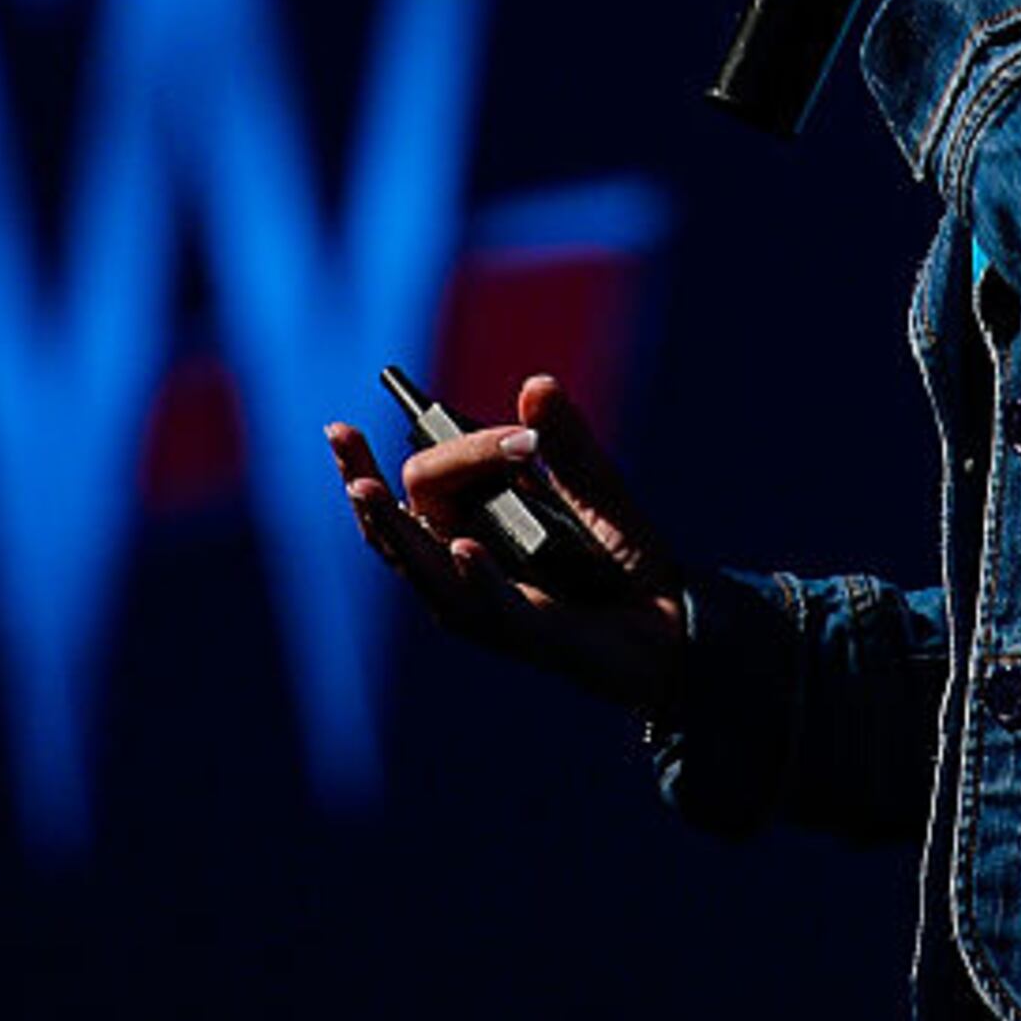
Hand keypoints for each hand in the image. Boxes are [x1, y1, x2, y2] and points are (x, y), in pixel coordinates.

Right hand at [323, 376, 690, 713]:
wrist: (677, 621)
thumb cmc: (624, 559)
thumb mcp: (597, 487)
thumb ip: (566, 441)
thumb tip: (537, 384)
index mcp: (469, 527)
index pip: (420, 485)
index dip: (435, 449)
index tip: (442, 431)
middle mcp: (464, 568)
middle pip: (402, 525)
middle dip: (367, 480)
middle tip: (343, 439)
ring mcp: (489, 606)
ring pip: (423, 571)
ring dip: (392, 530)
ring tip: (363, 490)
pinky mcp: (529, 637)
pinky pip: (491, 609)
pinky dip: (474, 579)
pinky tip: (461, 550)